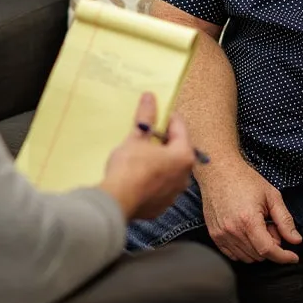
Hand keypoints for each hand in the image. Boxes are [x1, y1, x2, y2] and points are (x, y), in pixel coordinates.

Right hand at [98, 93, 197, 221]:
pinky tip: (137, 176)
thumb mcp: (137, 138)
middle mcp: (185, 176)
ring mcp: (174, 194)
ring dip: (159, 162)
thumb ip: (146, 117)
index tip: (156, 112)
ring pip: (169, 171)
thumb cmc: (130, 166)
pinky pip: (160, 187)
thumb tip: (150, 97)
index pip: (179, 128)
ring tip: (140, 155)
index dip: (167, 117)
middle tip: (146, 134)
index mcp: (183, 156)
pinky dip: (152, 180)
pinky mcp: (161, 206)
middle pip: (176, 150)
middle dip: (163, 141)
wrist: (117, 201)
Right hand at [198, 158, 301, 263]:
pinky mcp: (214, 235)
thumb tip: (295, 240)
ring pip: (247, 257)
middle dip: (271, 245)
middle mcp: (232, 230)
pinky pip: (233, 254)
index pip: (268, 250)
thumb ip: (285, 221)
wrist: (218, 171)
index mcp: (248, 220)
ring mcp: (221, 234)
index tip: (293, 257)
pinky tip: (247, 232)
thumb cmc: (244, 179)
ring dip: (257, 247)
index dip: (284, 257)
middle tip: (270, 225)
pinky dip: (244, 249)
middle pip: (259, 255)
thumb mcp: (272, 196)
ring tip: (257, 226)